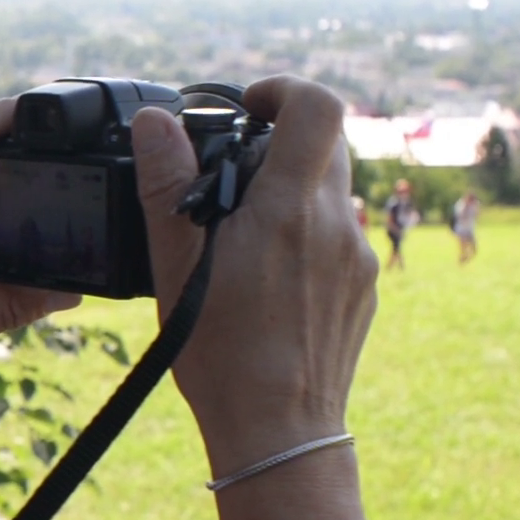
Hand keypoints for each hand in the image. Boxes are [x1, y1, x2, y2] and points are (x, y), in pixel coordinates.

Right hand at [131, 76, 377, 474]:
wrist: (278, 429)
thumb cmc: (221, 352)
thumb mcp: (176, 264)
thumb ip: (166, 184)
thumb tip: (156, 123)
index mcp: (290, 208)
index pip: (318, 108)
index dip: (284, 90)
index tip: (250, 106)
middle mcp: (336, 224)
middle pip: (325, 147)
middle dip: (278, 146)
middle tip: (230, 178)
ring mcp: (357, 258)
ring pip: (329, 196)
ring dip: (288, 197)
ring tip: (238, 242)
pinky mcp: (363, 290)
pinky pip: (336, 240)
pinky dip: (303, 239)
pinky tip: (265, 283)